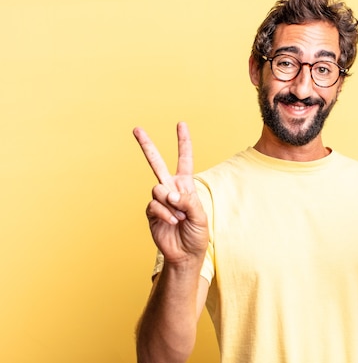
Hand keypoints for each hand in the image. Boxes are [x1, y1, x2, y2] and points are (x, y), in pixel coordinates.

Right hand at [133, 122, 208, 264]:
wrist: (185, 254)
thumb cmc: (197, 233)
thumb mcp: (200, 215)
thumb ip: (188, 202)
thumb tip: (169, 194)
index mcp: (186, 185)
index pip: (184, 159)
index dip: (183, 142)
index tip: (181, 124)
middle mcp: (171, 188)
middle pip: (156, 163)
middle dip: (146, 145)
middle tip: (136, 128)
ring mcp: (159, 200)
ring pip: (158, 189)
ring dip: (171, 205)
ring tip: (180, 218)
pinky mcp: (151, 212)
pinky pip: (154, 205)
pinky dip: (165, 214)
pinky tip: (172, 222)